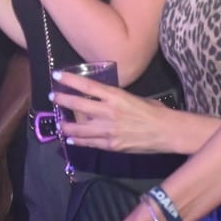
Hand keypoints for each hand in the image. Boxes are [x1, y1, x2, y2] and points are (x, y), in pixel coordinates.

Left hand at [53, 71, 183, 153]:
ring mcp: (108, 130)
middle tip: (53, 96)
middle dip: (63, 100)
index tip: (57, 75)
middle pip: (78, 105)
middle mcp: (109, 111)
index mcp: (116, 96)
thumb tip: (102, 99)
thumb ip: (116, 99)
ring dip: (66, 124)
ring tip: (58, 123)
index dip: (70, 80)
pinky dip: (78, 140)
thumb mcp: (134, 98)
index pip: (87, 85)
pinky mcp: (111, 145)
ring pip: (79, 128)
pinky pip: (89, 142)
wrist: (167, 131)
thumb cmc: (155, 112)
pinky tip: (70, 138)